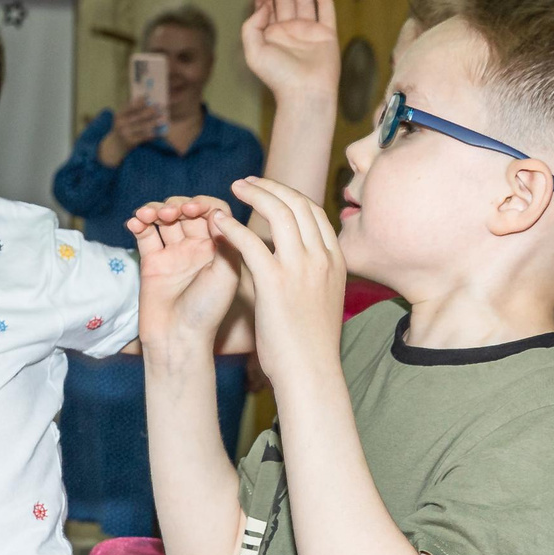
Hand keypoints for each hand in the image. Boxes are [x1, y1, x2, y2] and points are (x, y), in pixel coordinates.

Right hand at [100, 102, 165, 164]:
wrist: (115, 147)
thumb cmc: (122, 129)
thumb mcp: (122, 118)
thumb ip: (131, 109)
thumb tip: (145, 97)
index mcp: (119, 115)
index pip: (131, 106)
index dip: (141, 102)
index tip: (150, 98)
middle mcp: (121, 124)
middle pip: (139, 116)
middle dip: (151, 111)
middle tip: (160, 108)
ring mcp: (125, 133)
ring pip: (143, 126)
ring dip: (154, 123)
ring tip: (163, 120)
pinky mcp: (130, 142)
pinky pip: (143, 137)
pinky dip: (152, 134)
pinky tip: (158, 132)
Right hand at [127, 196, 240, 372]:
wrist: (178, 338)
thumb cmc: (207, 310)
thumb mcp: (227, 273)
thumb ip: (226, 241)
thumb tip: (216, 212)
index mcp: (219, 248)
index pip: (214, 212)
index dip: (204, 204)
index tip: (196, 209)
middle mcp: (197, 248)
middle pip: (188, 211)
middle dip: (178, 205)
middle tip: (173, 213)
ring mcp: (173, 253)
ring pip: (164, 219)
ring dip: (157, 209)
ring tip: (151, 216)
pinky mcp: (152, 261)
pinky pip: (145, 234)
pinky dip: (139, 223)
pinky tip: (135, 222)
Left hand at [210, 178, 345, 380]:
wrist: (311, 372)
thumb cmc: (311, 344)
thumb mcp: (323, 300)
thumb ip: (314, 275)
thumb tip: (298, 264)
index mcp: (335, 261)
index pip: (314, 212)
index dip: (289, 195)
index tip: (269, 190)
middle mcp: (321, 258)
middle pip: (297, 204)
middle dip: (270, 186)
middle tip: (246, 181)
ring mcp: (301, 268)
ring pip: (278, 213)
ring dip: (254, 195)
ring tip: (233, 189)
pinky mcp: (275, 282)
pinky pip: (251, 242)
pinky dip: (233, 227)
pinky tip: (218, 222)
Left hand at [241, 0, 338, 106]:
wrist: (305, 93)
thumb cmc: (278, 77)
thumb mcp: (253, 51)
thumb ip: (252, 25)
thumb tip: (264, 5)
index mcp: (272, 36)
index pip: (268, 8)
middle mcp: (290, 32)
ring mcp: (309, 32)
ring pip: (305, 0)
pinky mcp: (327, 35)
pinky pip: (326, 11)